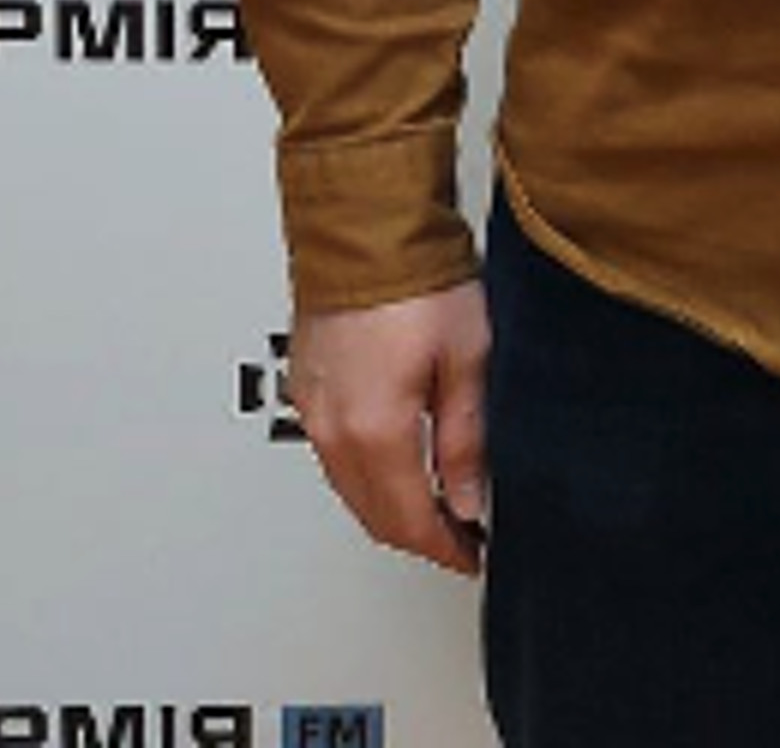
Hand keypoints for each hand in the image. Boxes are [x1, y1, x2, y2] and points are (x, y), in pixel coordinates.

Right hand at [285, 281, 492, 575]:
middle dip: (420, 535)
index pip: (411, 521)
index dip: (446, 548)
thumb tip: (471, 499)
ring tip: (438, 500)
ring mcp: (314, 410)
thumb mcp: (465, 359)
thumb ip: (466, 439)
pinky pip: (334, 455)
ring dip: (391, 507)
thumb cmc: (417, 279)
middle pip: (376, 516)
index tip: (473, 554)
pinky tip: (396, 462)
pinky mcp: (307, 388)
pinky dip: (366, 474)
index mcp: (376, 430)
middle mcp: (334, 430)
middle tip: (461, 534)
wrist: (365, 225)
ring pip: (351, 491)